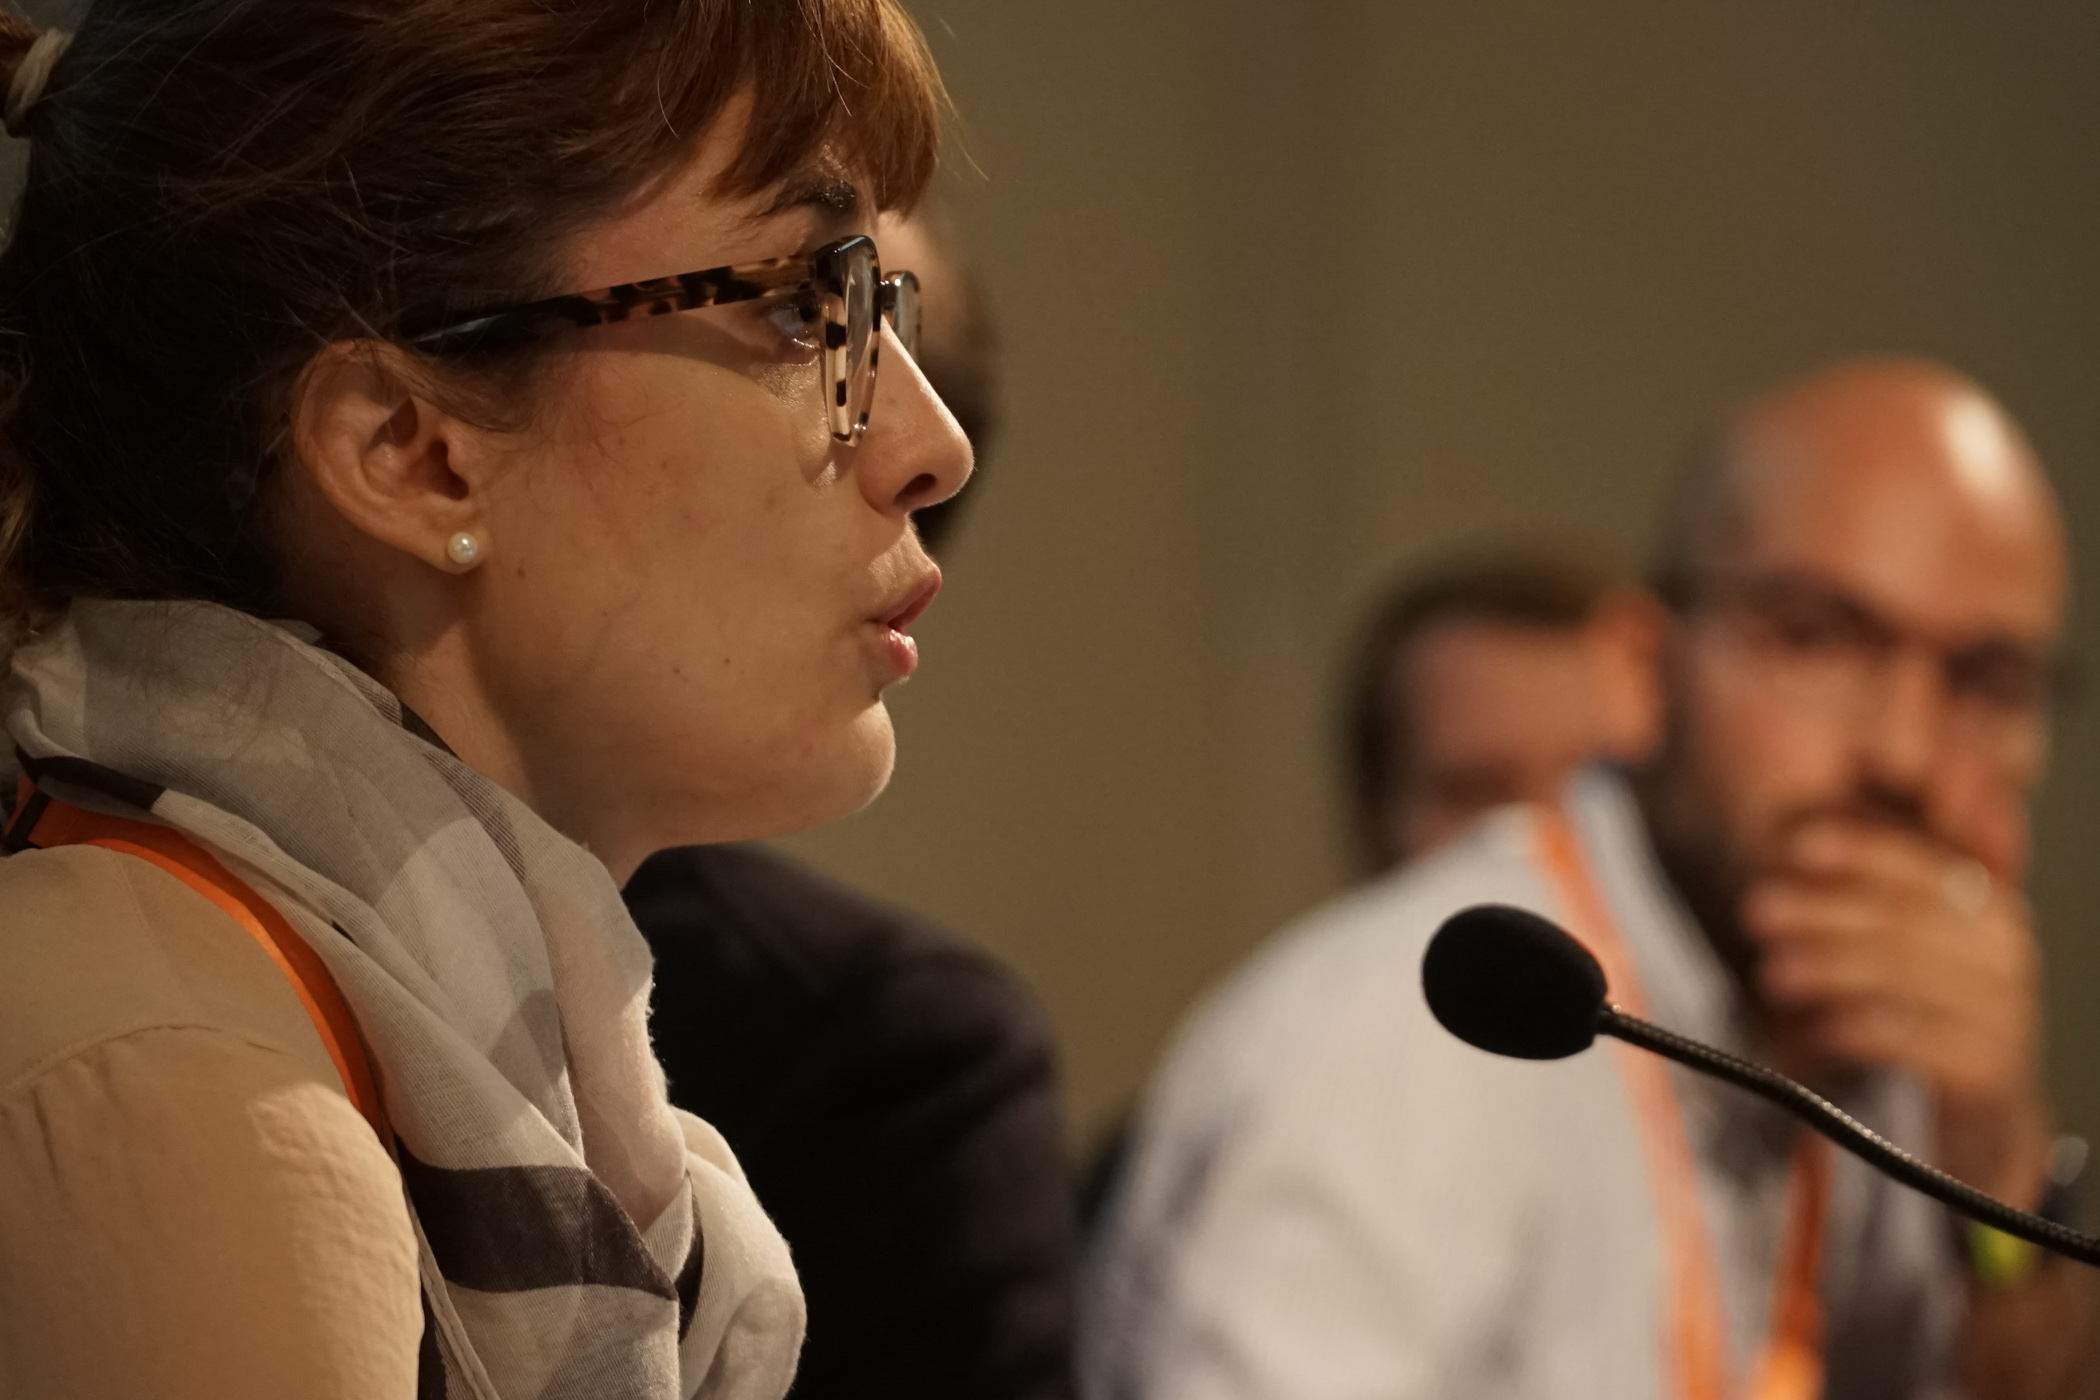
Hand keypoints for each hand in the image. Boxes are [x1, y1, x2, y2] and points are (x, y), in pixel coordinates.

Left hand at [1741, 818, 2052, 1201]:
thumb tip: (1789, 858)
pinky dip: (1861, 1029)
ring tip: (1773, 971)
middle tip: (1759, 912)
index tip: (1800, 847)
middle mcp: (2003, 956)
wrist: (1977, 1119)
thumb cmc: (1923, 1023)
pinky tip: (1819, 1027)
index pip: (1922, 869)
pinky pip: (1917, 1041)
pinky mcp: (1990, 1072)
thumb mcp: (1897, 958)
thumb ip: (1861, 908)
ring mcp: (2004, 1015)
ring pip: (1908, 976)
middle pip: (1907, 920)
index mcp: (1986, 912)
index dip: (1862, 852)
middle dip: (1825, 911)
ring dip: (1831, 968)